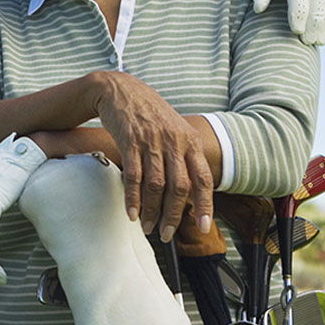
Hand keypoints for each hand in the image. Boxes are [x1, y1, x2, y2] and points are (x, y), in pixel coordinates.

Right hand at [91, 72, 212, 241]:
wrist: (120, 89)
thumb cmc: (149, 113)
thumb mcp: (174, 129)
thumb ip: (184, 156)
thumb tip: (189, 191)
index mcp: (190, 141)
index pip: (203, 178)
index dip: (204, 205)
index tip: (203, 227)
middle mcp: (174, 141)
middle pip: (180, 186)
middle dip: (174, 215)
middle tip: (167, 234)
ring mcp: (152, 141)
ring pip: (157, 185)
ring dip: (153, 211)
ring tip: (148, 227)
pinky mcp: (130, 140)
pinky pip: (133, 175)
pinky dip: (133, 197)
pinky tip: (132, 212)